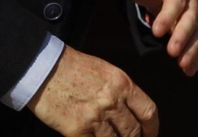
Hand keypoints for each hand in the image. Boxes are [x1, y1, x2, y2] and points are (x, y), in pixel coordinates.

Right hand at [27, 45, 158, 135]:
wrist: (45, 69)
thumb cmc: (74, 67)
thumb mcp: (107, 72)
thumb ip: (121, 91)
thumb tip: (130, 110)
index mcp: (123, 84)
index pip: (148, 111)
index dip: (152, 127)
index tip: (150, 134)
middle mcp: (113, 101)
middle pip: (133, 130)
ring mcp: (95, 117)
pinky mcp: (76, 130)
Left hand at [115, 0, 197, 75]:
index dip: (168, 15)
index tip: (156, 32)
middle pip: (191, 17)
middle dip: (182, 35)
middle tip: (172, 52)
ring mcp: (196, 13)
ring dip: (192, 48)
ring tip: (183, 65)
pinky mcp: (196, 26)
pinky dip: (196, 56)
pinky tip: (190, 70)